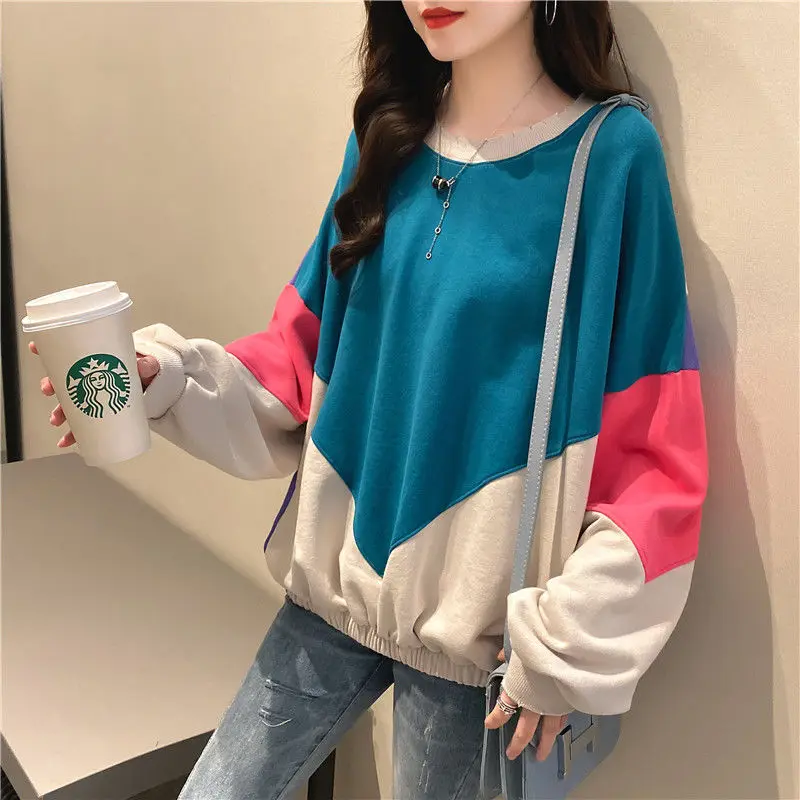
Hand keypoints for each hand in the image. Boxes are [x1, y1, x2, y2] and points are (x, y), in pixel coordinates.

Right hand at [29, 341, 158, 447]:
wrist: (152, 387)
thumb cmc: (143, 371)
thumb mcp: (146, 364)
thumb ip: (147, 365)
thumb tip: (145, 367)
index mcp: (95, 363)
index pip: (68, 353)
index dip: (50, 350)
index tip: (35, 347)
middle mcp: (88, 379)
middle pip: (63, 380)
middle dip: (51, 385)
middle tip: (48, 390)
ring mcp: (91, 397)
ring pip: (68, 404)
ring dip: (58, 412)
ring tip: (56, 420)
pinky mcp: (98, 412)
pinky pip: (81, 425)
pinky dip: (72, 434)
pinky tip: (64, 442)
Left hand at [484, 648, 567, 761]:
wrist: (566, 646)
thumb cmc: (540, 643)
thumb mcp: (519, 645)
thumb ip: (509, 652)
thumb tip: (499, 656)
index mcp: (520, 687)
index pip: (504, 708)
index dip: (496, 718)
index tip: (489, 725)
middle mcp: (536, 700)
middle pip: (525, 728)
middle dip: (518, 742)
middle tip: (512, 754)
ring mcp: (554, 703)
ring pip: (548, 729)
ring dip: (543, 744)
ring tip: (540, 756)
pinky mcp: (569, 701)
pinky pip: (562, 717)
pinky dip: (559, 726)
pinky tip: (558, 730)